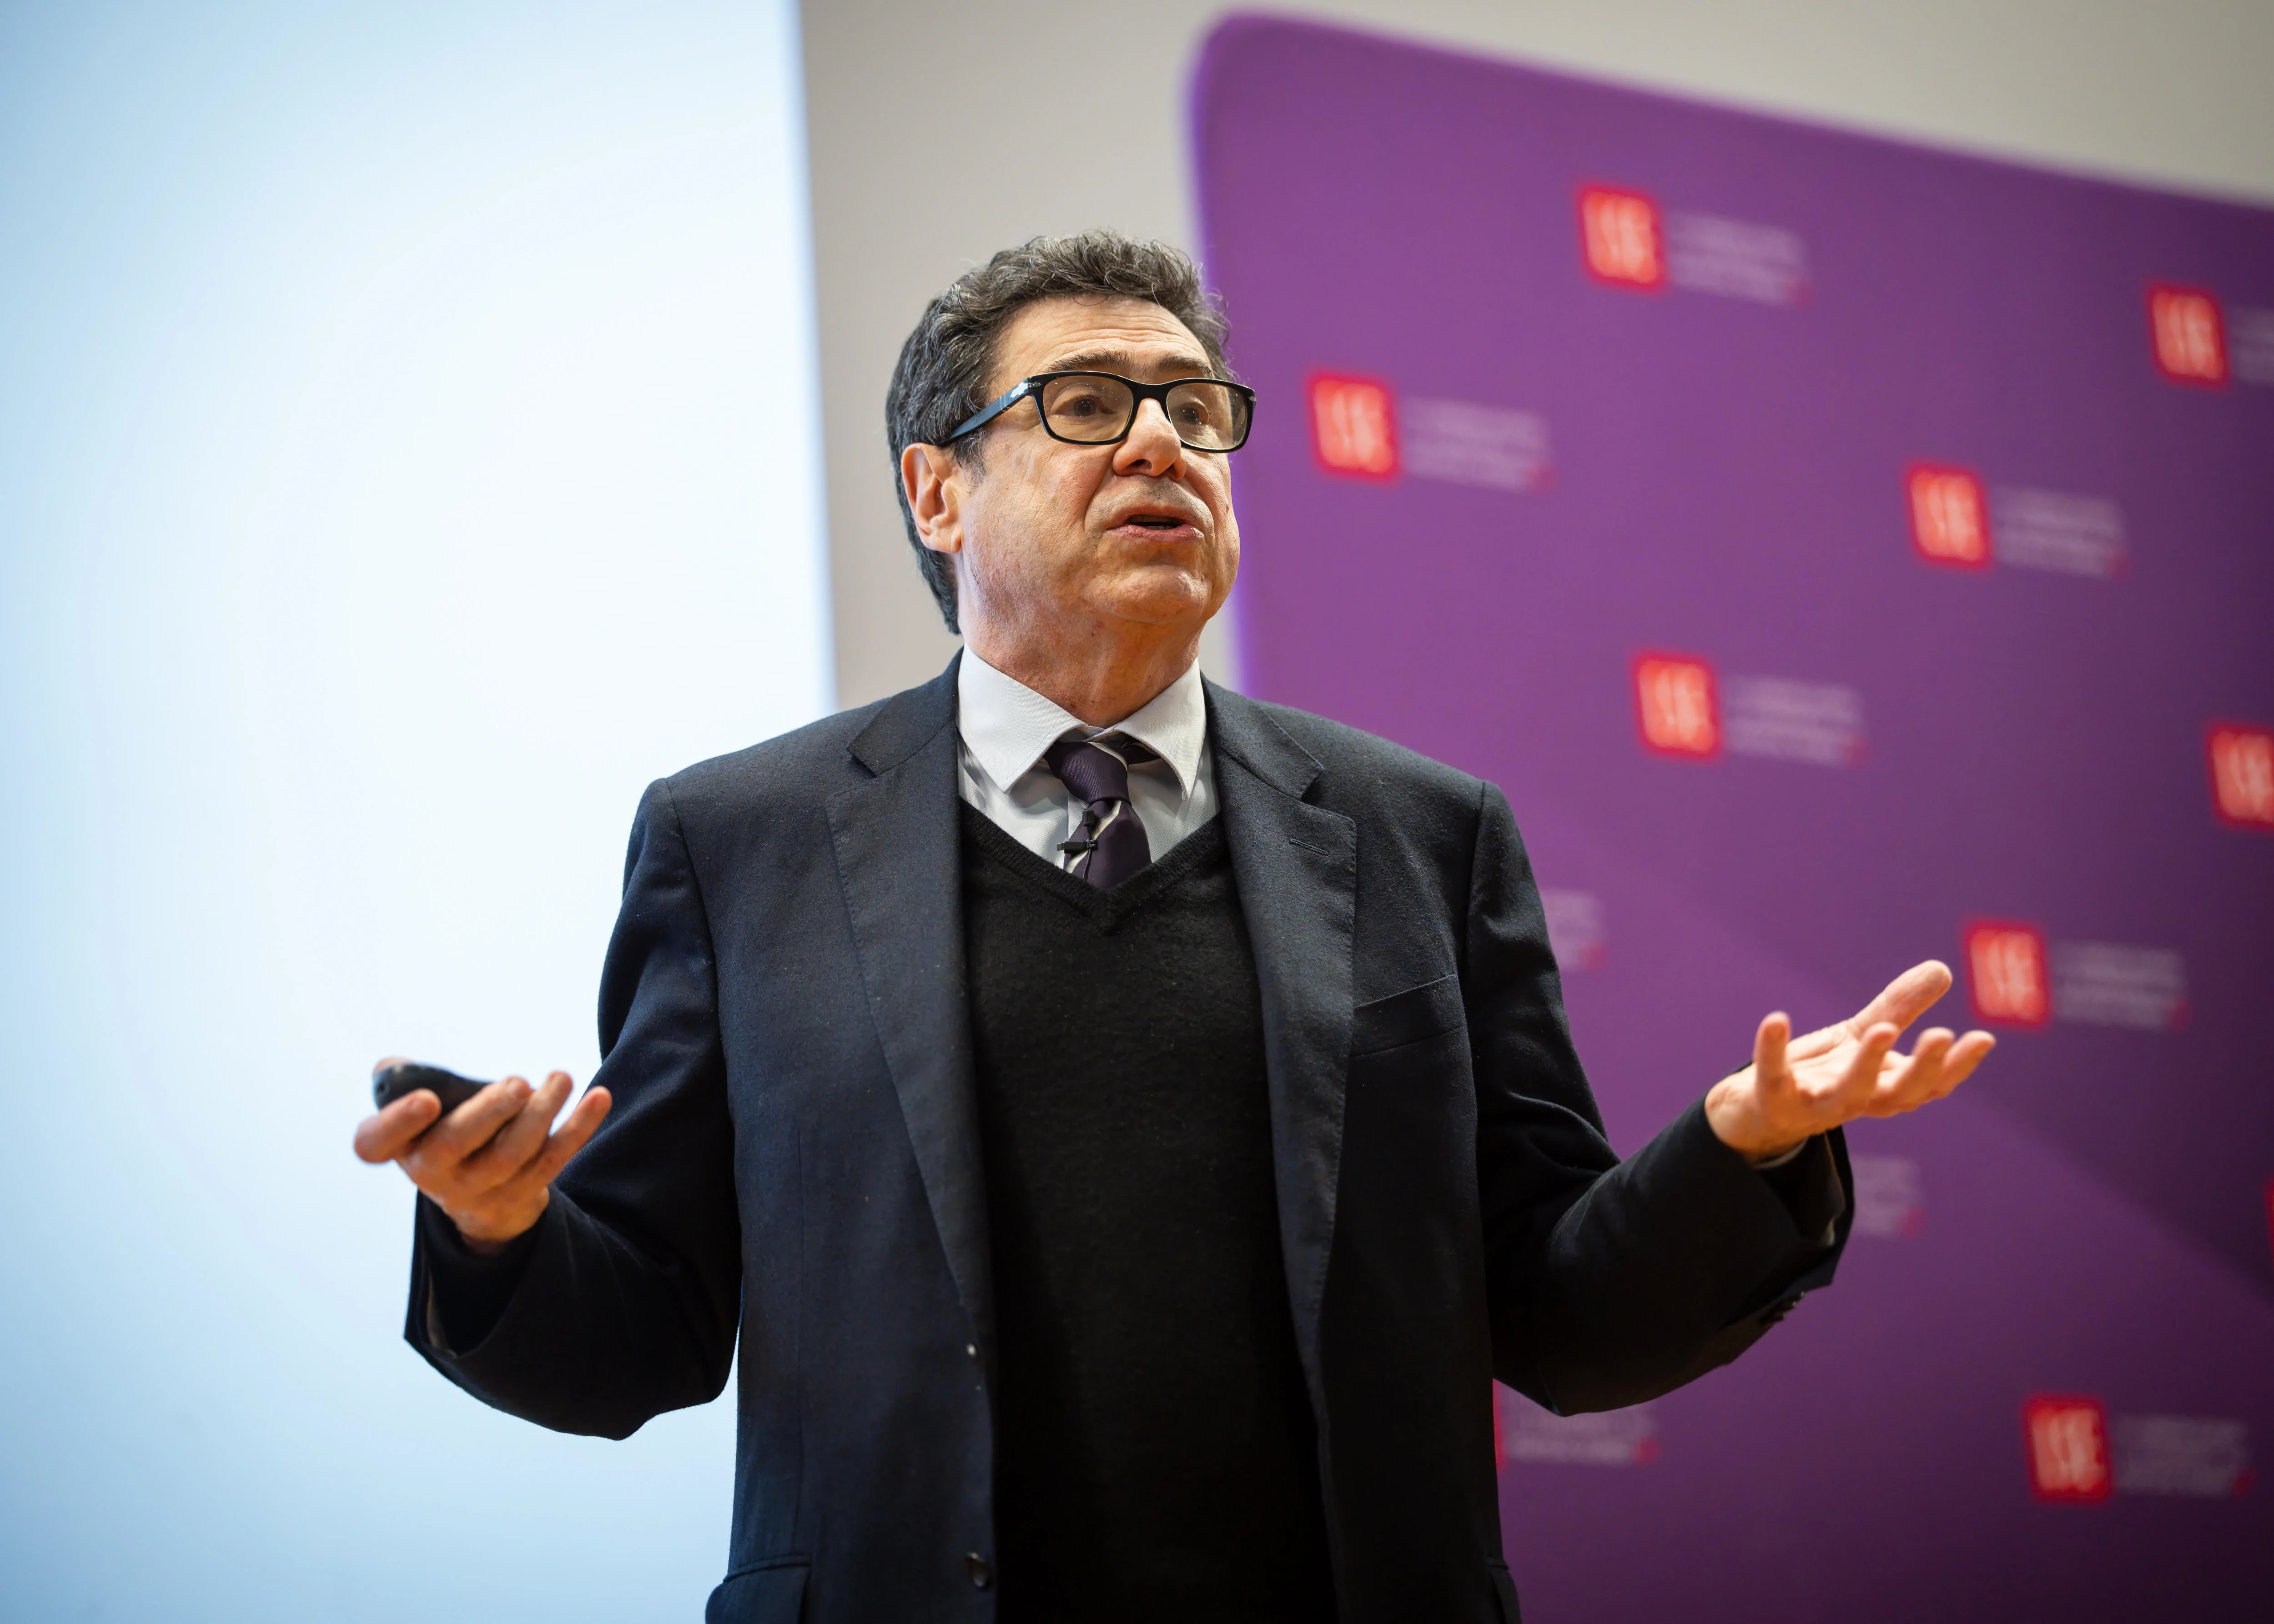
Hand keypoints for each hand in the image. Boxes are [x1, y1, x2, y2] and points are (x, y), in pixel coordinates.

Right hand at [352, 1058, 610, 1251]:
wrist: (478, 1194)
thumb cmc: (443, 1128)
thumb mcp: (415, 1111)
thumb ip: (403, 1082)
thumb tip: (399, 1069)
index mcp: (399, 1147)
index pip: (376, 1143)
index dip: (398, 1122)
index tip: (426, 1098)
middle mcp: (431, 1173)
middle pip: (454, 1146)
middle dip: (488, 1112)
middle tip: (518, 1083)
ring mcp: (478, 1188)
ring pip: (511, 1154)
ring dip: (541, 1114)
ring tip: (561, 1078)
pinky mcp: (523, 1191)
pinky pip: (554, 1160)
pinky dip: (579, 1128)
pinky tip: (598, 1097)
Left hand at [1704, 961, 1994, 1163]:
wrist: (1759, 1109)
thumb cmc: (1823, 1072)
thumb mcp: (1862, 1036)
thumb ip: (1899, 1008)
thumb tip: (1942, 969)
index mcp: (1884, 1087)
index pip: (1931, 1085)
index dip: (1958, 1066)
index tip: (1982, 1038)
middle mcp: (1857, 1102)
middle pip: (1899, 1094)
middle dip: (1922, 1068)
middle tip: (1942, 1035)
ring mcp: (1815, 1105)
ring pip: (1847, 1095)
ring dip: (1866, 1065)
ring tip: (1880, 1030)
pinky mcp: (1773, 1098)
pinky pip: (1772, 1074)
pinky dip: (1772, 1048)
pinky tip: (1775, 1019)